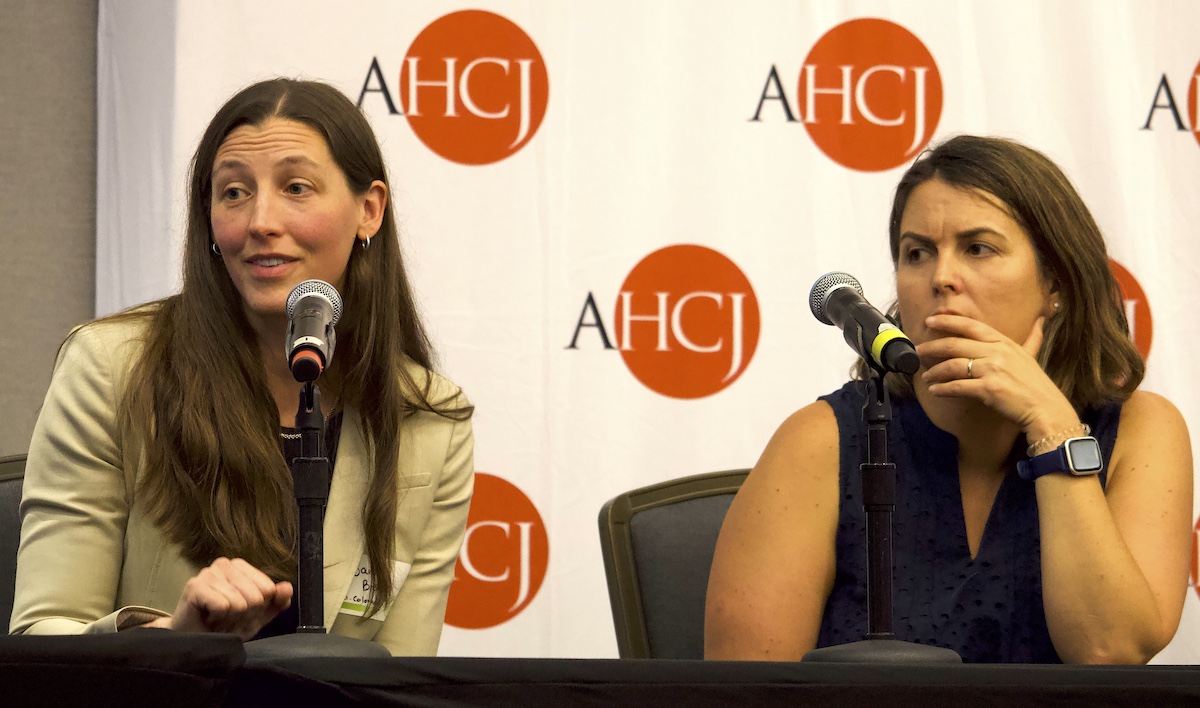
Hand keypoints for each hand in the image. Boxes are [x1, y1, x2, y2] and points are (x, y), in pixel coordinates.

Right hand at [146, 557, 292, 639]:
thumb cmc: (224, 625)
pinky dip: (218, 618)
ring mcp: (208, 573)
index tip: (242, 613)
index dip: (259, 608)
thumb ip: (276, 602)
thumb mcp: (257, 617)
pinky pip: (223, 606)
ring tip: (216, 618)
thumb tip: (287, 588)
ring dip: (229, 618)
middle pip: (255, 597)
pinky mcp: (194, 586)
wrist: (193, 640)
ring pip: (239, 603)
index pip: (269, 589)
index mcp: (241, 567)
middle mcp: (225, 564)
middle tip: (227, 618)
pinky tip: (208, 617)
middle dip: (244, 615)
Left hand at [916, 314, 1076, 436]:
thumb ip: (1032, 338)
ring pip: (953, 365)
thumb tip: (1041, 320)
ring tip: (925, 376)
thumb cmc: (1037, 384)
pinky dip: (943, 388)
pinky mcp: (988, 389)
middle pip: (955, 344)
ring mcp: (992, 370)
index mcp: (1004, 342)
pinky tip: (934, 390)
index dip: (948, 321)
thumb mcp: (1032, 356)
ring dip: (935, 371)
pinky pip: (958, 386)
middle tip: (918, 350)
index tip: (930, 321)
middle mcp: (996, 352)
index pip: (970, 326)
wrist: (1046, 409)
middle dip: (932, 347)